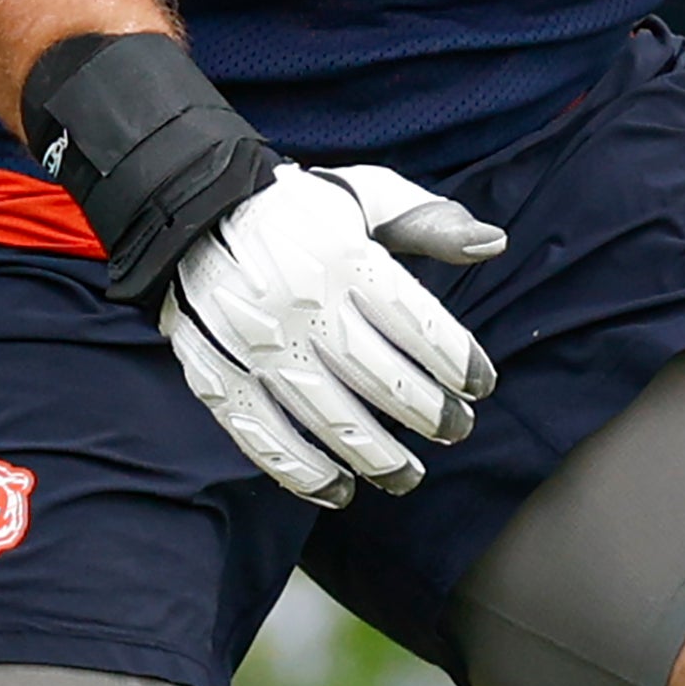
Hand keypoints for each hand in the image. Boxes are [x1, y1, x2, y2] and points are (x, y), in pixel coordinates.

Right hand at [162, 162, 506, 505]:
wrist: (192, 214)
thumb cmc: (300, 212)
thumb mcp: (368, 196)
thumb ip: (429, 222)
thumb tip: (493, 243)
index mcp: (343, 256)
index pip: (413, 319)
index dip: (455, 358)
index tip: (481, 385)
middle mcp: (299, 302)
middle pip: (374, 375)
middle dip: (425, 412)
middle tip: (457, 431)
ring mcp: (254, 345)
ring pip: (323, 415)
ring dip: (373, 455)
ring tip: (407, 476)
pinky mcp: (217, 376)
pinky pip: (261, 435)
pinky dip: (300, 470)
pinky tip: (337, 490)